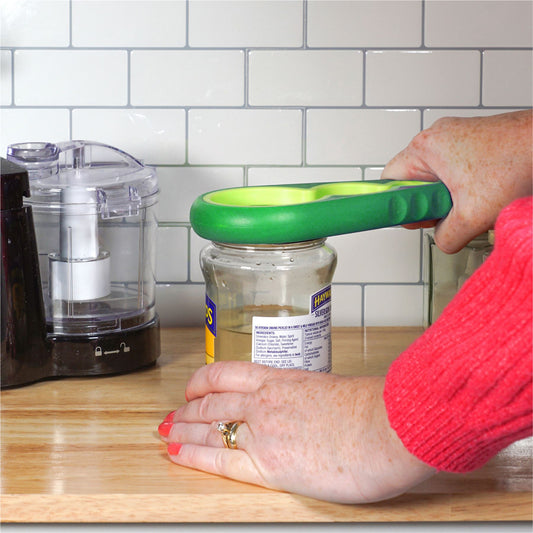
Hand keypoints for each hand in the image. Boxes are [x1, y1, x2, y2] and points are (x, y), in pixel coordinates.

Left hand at [158, 361, 434, 503]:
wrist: (387, 428)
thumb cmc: (372, 408)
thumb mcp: (332, 390)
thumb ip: (309, 396)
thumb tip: (307, 403)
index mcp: (281, 379)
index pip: (226, 373)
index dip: (201, 380)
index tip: (192, 387)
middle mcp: (264, 401)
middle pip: (211, 401)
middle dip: (185, 408)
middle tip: (170, 414)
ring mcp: (262, 432)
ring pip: (208, 426)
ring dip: (182, 429)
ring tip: (166, 432)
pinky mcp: (268, 465)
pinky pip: (220, 459)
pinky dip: (194, 455)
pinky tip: (178, 453)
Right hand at [382, 110, 531, 252]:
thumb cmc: (519, 160)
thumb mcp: (473, 215)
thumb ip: (445, 237)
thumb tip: (442, 240)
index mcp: (424, 147)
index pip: (388, 181)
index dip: (397, 206)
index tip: (409, 217)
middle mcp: (436, 138)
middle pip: (412, 182)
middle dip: (429, 204)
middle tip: (448, 213)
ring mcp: (454, 138)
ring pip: (435, 179)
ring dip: (450, 198)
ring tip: (473, 202)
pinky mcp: (471, 142)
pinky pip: (453, 172)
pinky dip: (464, 188)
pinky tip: (483, 193)